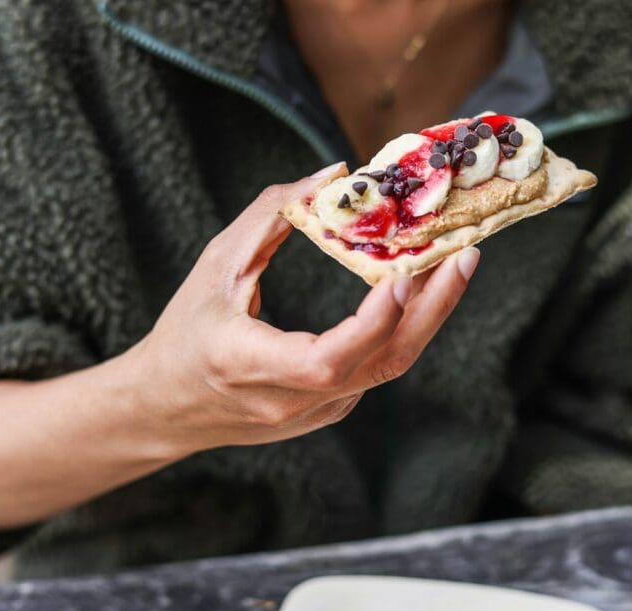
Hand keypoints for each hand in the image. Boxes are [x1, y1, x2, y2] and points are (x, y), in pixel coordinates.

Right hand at [126, 162, 479, 458]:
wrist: (167, 408)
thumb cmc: (185, 332)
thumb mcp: (214, 267)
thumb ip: (269, 217)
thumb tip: (331, 176)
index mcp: (248, 364)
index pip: (326, 360)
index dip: (370, 324)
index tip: (398, 278)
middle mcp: (289, 399)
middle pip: (381, 364)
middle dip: (432, 309)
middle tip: (463, 255)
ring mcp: (315, 413)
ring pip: (387, 366)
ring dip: (424, 315)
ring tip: (449, 263)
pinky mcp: (329, 411)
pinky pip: (375, 369)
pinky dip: (400, 328)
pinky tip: (414, 291)